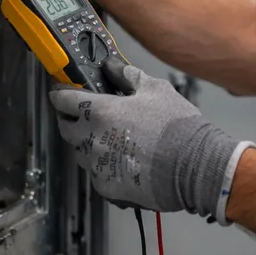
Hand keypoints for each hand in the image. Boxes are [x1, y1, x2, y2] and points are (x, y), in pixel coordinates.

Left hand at [49, 57, 255, 221]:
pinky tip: (122, 160)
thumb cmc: (175, 123)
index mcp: (98, 111)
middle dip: (70, 118)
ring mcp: (97, 167)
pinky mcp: (107, 188)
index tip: (62, 90)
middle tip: (84, 113)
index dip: (60, 92)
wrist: (194, 166)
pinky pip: (97, 174)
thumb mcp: (155, 89)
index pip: (62, 100)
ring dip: (88, 142)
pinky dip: (104, 166)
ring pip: (81, 152)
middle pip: (65, 128)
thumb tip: (110, 66)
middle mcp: (90, 140)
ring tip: (110, 138)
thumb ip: (127, 75)